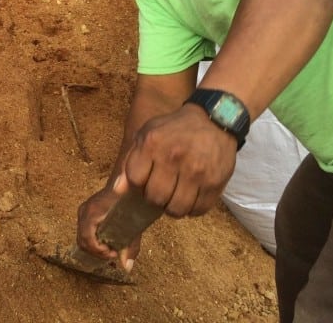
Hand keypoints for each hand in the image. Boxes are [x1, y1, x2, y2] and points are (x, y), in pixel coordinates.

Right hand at [75, 179, 141, 270]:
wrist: (128, 179)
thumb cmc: (132, 200)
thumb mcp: (134, 225)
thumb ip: (130, 246)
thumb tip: (127, 267)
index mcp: (93, 212)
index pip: (87, 239)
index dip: (99, 251)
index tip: (113, 253)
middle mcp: (84, 211)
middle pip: (82, 241)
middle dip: (96, 252)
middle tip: (113, 253)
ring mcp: (83, 211)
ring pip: (81, 238)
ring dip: (95, 247)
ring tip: (111, 248)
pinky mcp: (86, 212)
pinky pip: (84, 232)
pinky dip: (93, 241)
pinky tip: (107, 241)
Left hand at [123, 103, 236, 217]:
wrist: (214, 121)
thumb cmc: (174, 129)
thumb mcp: (147, 134)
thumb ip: (130, 161)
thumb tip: (117, 191)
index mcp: (152, 143)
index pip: (135, 180)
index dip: (138, 184)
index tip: (146, 179)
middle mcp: (173, 157)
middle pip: (155, 198)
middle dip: (155, 198)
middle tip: (161, 190)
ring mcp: (196, 172)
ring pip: (177, 209)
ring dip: (173, 207)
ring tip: (175, 195)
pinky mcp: (215, 183)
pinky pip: (198, 210)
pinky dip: (192, 209)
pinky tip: (191, 196)